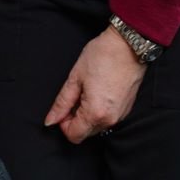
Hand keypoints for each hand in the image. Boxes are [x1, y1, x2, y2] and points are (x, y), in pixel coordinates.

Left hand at [43, 27, 145, 143]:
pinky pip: (107, 118)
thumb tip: (51, 120)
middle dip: (75, 119)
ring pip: (96, 126)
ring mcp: (120, 116)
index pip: (74, 135)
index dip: (63, 124)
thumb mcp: (75, 77)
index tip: (64, 108)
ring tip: (87, 91)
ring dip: (87, 115)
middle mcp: (110, 119)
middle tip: (75, 96)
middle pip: (85, 133)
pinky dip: (99, 111)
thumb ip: (61, 103)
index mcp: (95, 113)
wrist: (129, 45)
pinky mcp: (126, 109)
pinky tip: (99, 91)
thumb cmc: (103, 56)